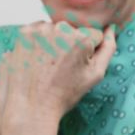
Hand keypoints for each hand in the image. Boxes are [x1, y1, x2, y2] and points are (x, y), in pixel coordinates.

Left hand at [0, 22, 117, 134]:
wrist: (32, 106)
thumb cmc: (64, 93)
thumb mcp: (95, 74)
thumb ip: (108, 48)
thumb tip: (111, 28)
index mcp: (82, 38)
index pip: (94, 34)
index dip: (88, 50)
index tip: (77, 65)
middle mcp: (61, 28)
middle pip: (74, 29)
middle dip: (71, 43)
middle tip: (62, 66)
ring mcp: (40, 29)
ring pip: (56, 28)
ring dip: (55, 40)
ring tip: (49, 62)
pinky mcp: (24, 32)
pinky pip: (39, 30)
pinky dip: (40, 40)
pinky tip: (38, 57)